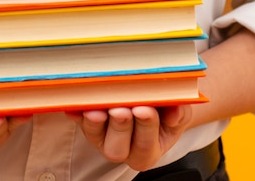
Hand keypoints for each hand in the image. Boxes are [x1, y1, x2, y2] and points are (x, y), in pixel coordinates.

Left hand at [66, 105, 190, 170]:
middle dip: (120, 126)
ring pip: (96, 137)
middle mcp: (123, 149)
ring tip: (97, 109)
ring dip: (95, 123)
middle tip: (121, 109)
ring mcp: (102, 139)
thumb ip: (179, 113)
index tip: (144, 109)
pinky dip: (76, 113)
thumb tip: (175, 112)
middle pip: (118, 147)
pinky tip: (74, 105)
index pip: (146, 144)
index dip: (145, 126)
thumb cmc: (165, 110)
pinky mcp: (87, 126)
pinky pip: (79, 122)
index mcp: (148, 151)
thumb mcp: (178, 112)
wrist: (150, 103)